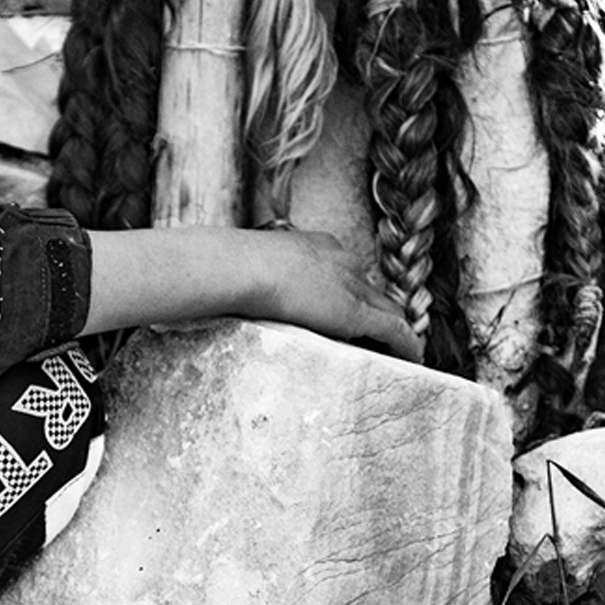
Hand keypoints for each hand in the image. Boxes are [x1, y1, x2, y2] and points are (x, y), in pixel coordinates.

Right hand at [83, 226, 422, 361]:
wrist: (224, 268)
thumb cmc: (212, 269)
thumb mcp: (223, 271)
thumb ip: (222, 282)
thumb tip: (188, 293)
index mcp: (306, 244)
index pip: (340, 268)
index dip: (348, 291)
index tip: (348, 309)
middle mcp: (335, 258)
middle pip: (368, 286)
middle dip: (379, 308)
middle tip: (384, 334)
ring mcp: (346, 283)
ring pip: (385, 307)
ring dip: (394, 329)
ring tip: (403, 351)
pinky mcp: (353, 310)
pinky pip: (393, 329)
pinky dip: (407, 344)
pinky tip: (416, 360)